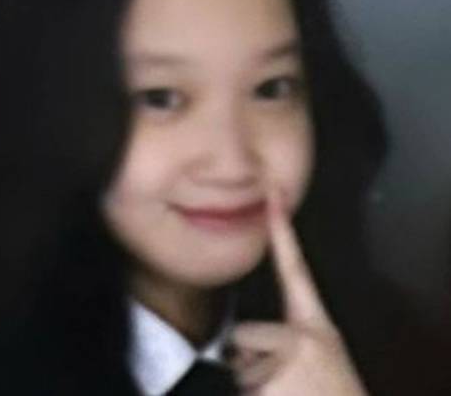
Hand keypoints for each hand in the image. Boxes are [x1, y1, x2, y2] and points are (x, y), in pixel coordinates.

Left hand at [229, 187, 367, 395]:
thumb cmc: (332, 390)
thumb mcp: (318, 355)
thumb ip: (288, 336)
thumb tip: (242, 341)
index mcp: (317, 326)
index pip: (296, 269)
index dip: (283, 232)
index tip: (273, 195)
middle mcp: (304, 337)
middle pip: (242, 333)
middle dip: (249, 359)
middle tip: (282, 380)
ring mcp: (288, 361)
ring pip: (237, 364)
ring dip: (252, 382)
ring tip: (285, 394)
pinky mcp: (273, 383)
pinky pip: (239, 383)